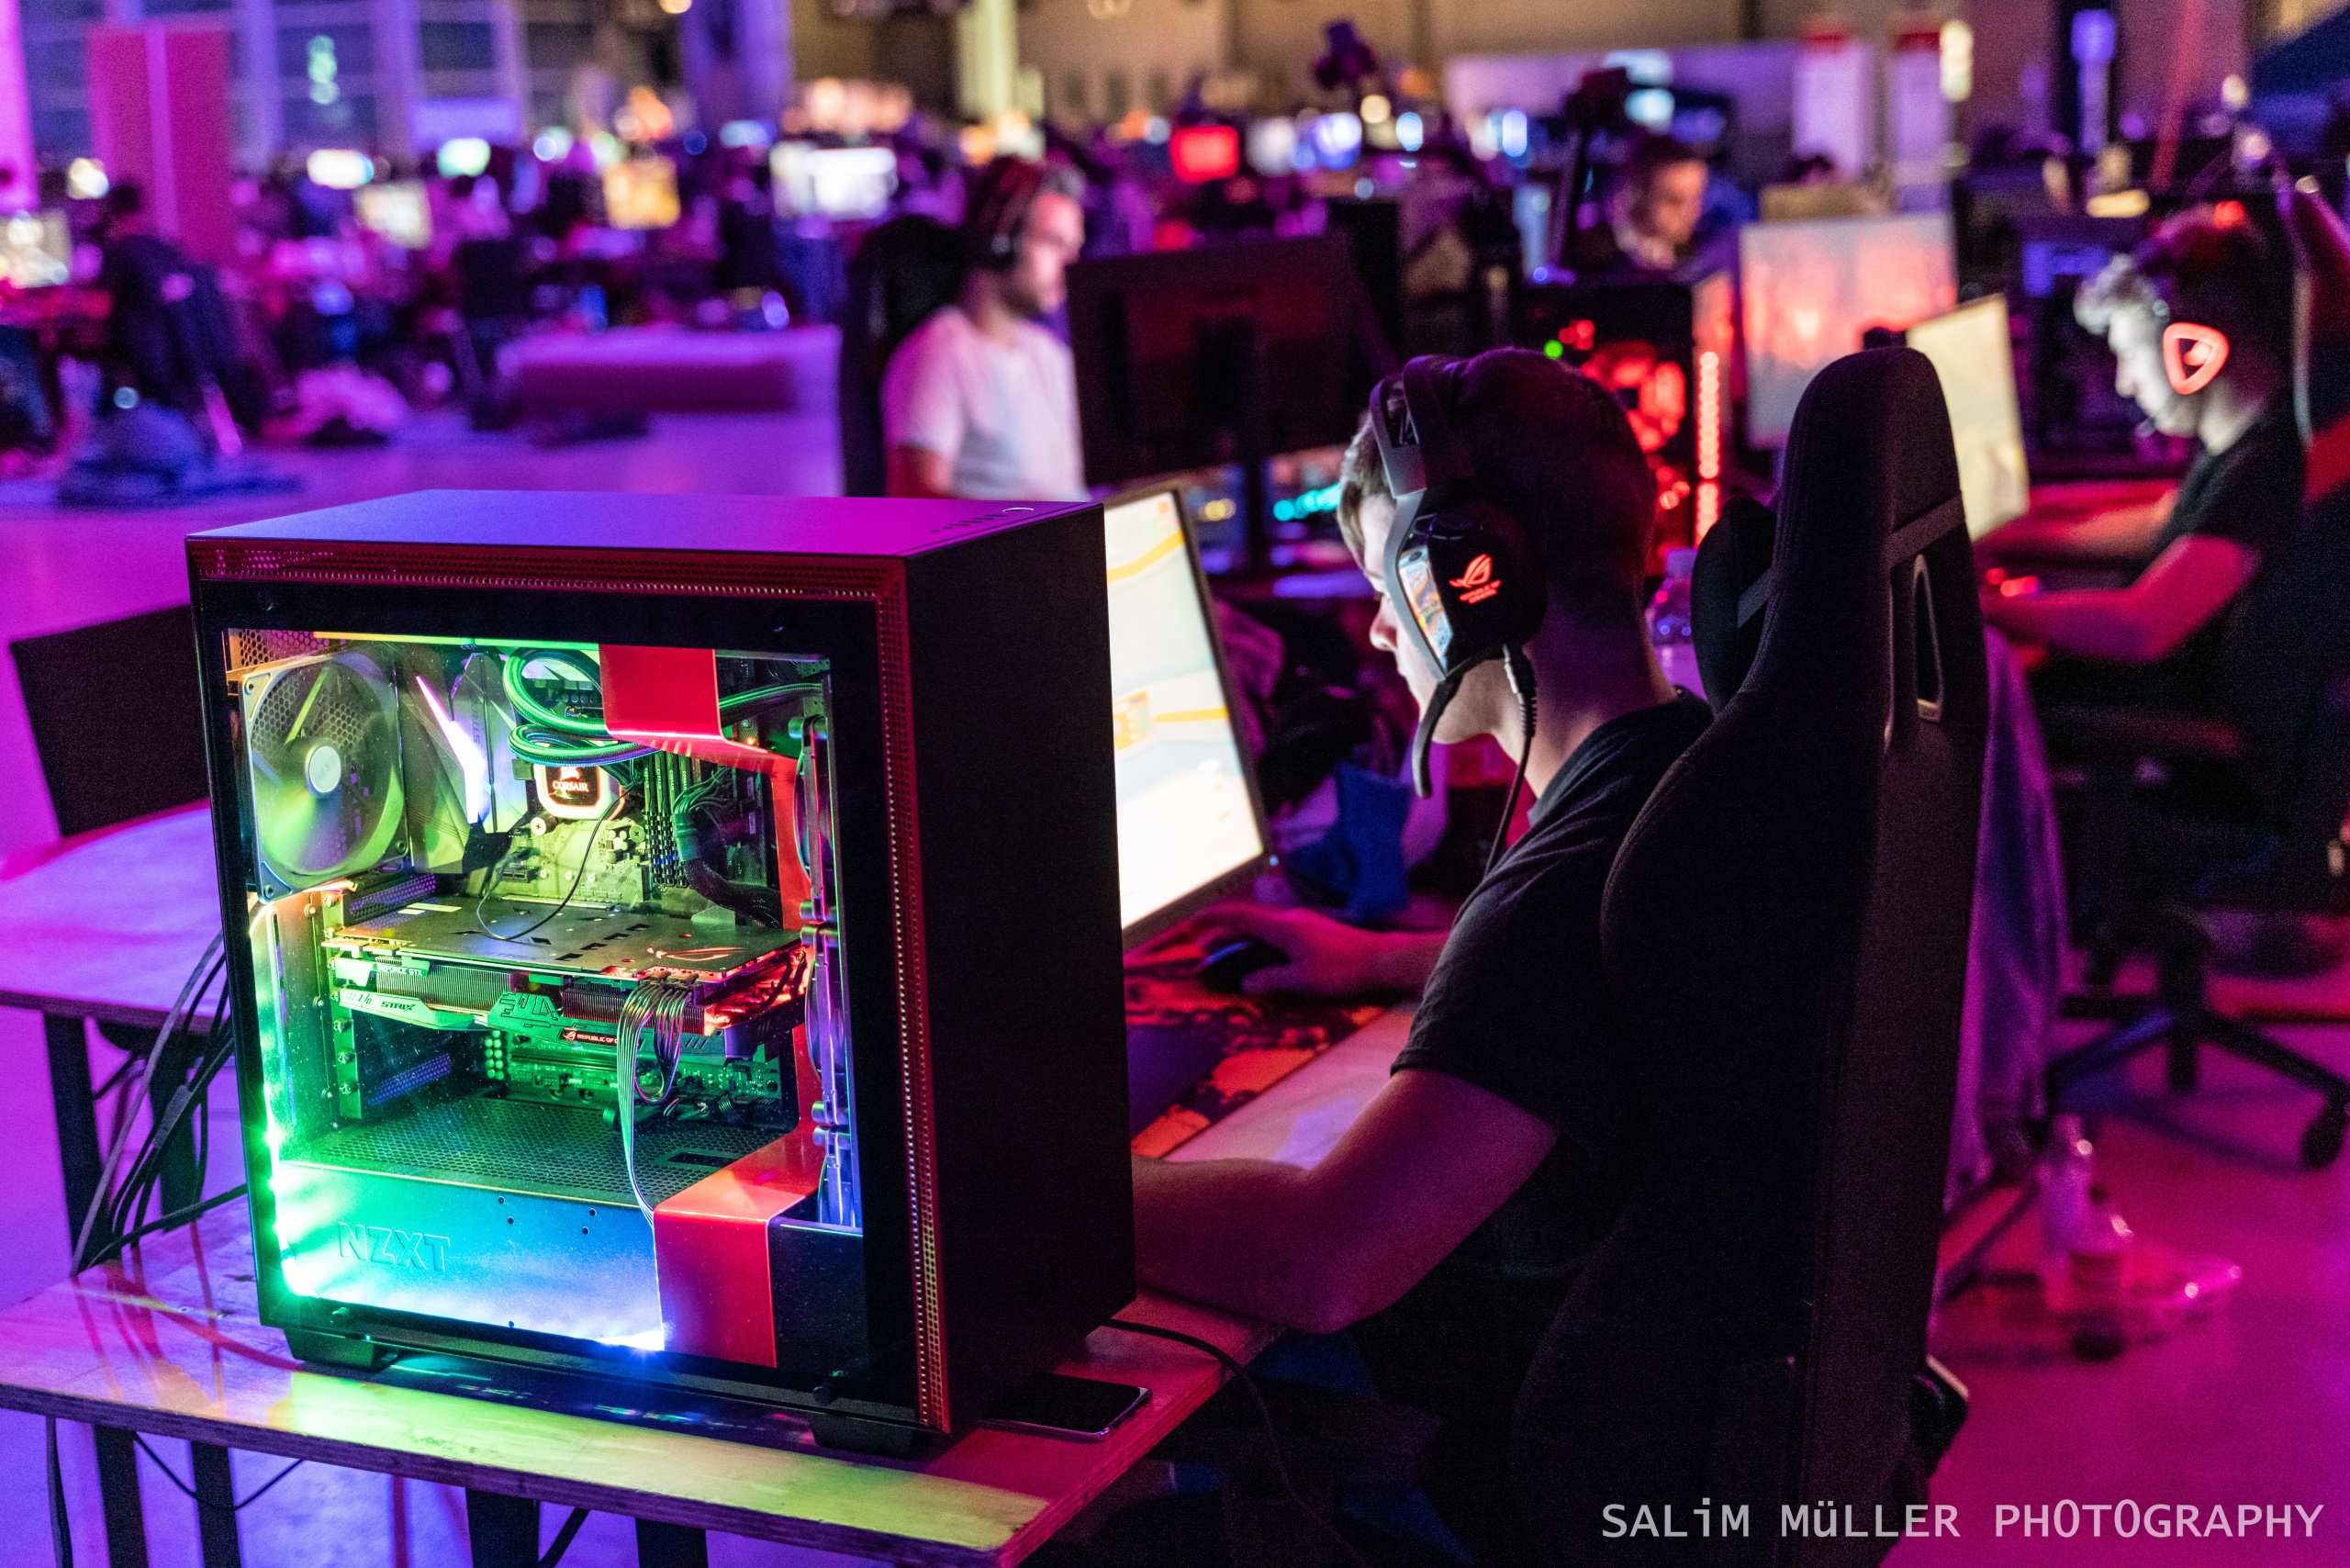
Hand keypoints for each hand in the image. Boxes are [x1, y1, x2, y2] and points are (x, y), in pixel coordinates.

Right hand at [1188, 903, 1437, 997]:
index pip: (1241, 918)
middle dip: (1224, 934)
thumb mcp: (1303, 980)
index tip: (1195, 922)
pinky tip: (1258, 955)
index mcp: (1283, 927)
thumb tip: (1246, 982)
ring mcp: (1301, 924)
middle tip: (1204, 948)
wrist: (1379, 958)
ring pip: (1262, 929)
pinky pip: (1276, 933)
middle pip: (1249, 923)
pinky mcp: (1311, 932)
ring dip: (1242, 939)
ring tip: (1226, 953)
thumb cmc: (1342, 968)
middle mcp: (1289, 920)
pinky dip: (1259, 942)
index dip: (1216, 920)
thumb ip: (1271, 979)